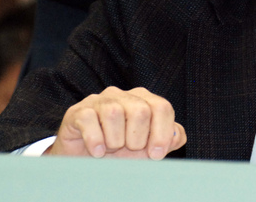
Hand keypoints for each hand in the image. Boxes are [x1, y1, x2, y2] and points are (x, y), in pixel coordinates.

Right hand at [46, 87, 185, 158]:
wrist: (85, 160)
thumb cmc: (120, 150)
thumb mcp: (148, 148)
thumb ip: (169, 139)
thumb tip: (176, 135)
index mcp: (144, 100)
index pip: (162, 107)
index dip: (162, 133)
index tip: (156, 154)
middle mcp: (123, 95)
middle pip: (141, 110)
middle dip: (137, 139)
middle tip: (128, 149)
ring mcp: (100, 100)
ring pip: (114, 113)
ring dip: (115, 140)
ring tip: (111, 148)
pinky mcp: (79, 111)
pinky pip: (89, 120)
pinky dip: (95, 141)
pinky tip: (97, 151)